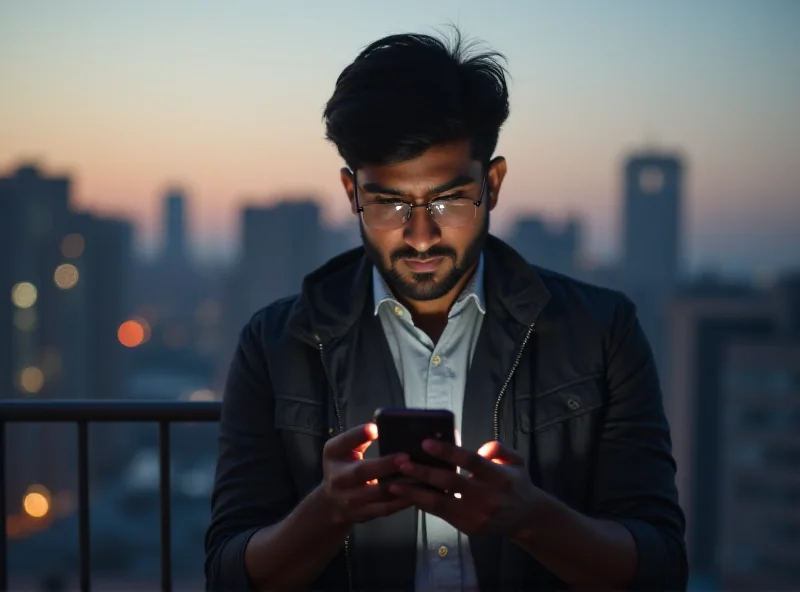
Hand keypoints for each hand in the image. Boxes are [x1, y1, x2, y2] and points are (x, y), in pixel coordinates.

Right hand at [322, 423, 412, 526]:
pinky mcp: (363, 514)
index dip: (358, 435)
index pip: (344, 443)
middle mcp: (338, 478)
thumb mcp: (343, 449)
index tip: (375, 428)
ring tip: (418, 475)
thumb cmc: (343, 466)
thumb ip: (359, 438)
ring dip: (399, 485)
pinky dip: (401, 502)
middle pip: (362, 472)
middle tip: (406, 457)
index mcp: (333, 455)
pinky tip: (416, 493)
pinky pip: (385, 508)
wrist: (331, 503)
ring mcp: (350, 499)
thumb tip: (380, 426)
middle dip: (384, 465)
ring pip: (378, 493)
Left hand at [388, 439, 540, 538]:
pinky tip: (407, 495)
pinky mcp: (468, 528)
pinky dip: (423, 505)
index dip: (447, 452)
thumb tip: (482, 448)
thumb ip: (500, 450)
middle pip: (450, 483)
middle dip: (423, 473)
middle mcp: (487, 497)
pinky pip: (441, 515)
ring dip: (415, 493)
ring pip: (440, 504)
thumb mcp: (516, 461)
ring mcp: (476, 515)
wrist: (526, 518)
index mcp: (498, 477)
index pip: (470, 461)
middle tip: (402, 463)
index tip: (425, 443)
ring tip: (393, 484)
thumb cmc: (516, 483)